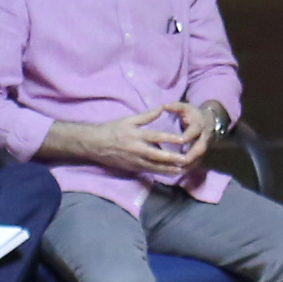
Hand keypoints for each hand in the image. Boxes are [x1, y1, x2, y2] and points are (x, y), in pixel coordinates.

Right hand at [70, 105, 201, 181]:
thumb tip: (162, 108)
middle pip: (158, 156)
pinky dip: (162, 173)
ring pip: (155, 167)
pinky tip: (173, 173)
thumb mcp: (128, 120)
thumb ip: (146, 116)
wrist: (95, 145)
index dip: (169, 138)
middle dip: (173, 158)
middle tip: (187, 159)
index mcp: (136, 135)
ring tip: (184, 169)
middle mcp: (137, 150)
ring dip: (170, 169)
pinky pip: (150, 171)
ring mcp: (135, 161)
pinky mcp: (134, 168)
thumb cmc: (113, 130)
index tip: (182, 139)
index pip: (155, 137)